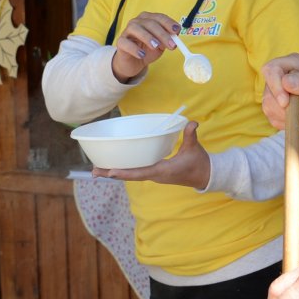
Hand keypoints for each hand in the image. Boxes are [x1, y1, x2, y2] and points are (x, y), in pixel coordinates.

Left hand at [93, 119, 211, 189]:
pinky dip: (124, 170)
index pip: (141, 172)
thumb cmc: (198, 163)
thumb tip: (192, 123)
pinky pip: (135, 172)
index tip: (111, 172)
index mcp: (163, 171)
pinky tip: (114, 165)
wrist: (204, 176)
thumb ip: (191, 135)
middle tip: (94, 171)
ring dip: (114, 173)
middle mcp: (155, 175)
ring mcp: (153, 175)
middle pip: (130, 176)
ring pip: (131, 175)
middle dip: (112, 174)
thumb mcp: (194, 148)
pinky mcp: (154, 173)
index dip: (126, 173)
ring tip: (97, 170)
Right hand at [111, 12, 181, 83]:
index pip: (159, 17)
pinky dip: (134, 48)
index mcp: (148, 19)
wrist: (133, 62)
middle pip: (150, 23)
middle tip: (171, 45)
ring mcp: (127, 31)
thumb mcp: (161, 45)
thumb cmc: (147, 50)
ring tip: (156, 46)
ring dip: (148, 37)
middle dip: (162, 34)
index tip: (177, 31)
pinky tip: (142, 55)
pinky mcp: (120, 43)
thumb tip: (175, 37)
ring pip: (136, 29)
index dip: (168, 23)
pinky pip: (126, 43)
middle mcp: (137, 22)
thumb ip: (167, 40)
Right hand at [259, 53, 298, 128]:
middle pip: (268, 92)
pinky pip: (272, 118)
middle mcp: (279, 75)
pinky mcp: (274, 106)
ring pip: (268, 107)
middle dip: (285, 108)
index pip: (271, 70)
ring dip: (287, 116)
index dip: (275, 86)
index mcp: (290, 63)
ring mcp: (274, 91)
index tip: (285, 103)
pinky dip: (286, 122)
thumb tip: (286, 82)